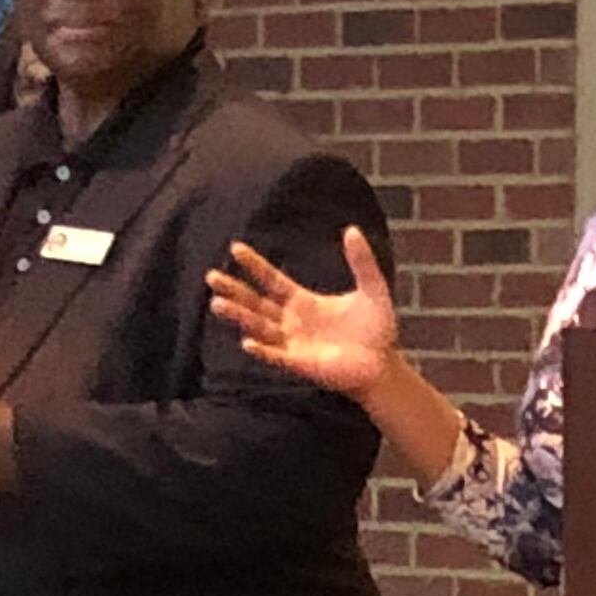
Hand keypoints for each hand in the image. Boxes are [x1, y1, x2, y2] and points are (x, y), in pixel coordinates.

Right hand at [207, 225, 401, 398]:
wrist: (384, 366)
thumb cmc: (376, 330)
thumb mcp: (372, 289)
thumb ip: (361, 261)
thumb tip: (352, 229)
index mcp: (302, 301)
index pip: (271, 280)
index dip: (255, 265)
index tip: (235, 248)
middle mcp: (291, 321)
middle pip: (255, 302)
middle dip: (234, 290)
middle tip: (211, 276)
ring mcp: (293, 343)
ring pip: (258, 327)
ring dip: (239, 316)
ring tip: (217, 303)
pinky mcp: (300, 364)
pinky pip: (276, 356)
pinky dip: (263, 350)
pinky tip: (248, 342)